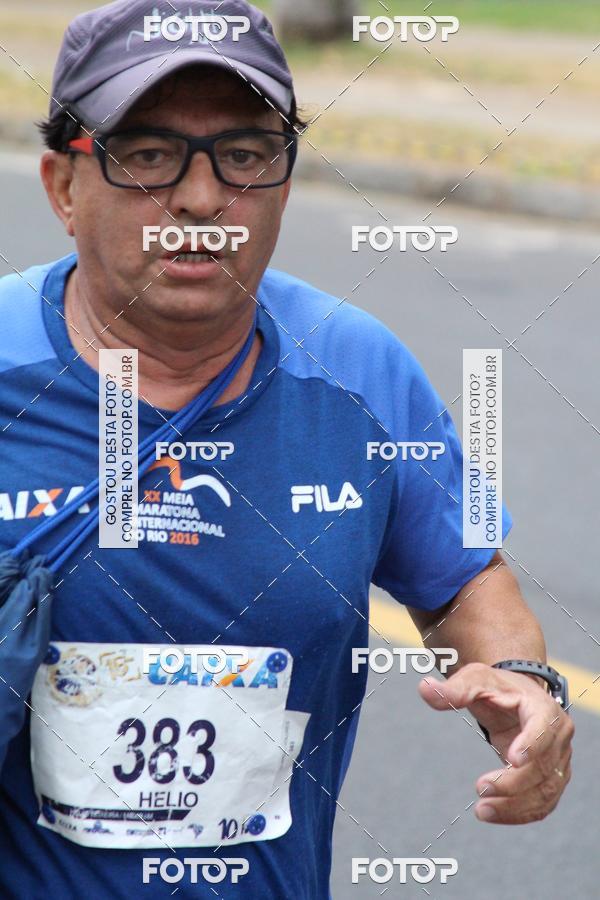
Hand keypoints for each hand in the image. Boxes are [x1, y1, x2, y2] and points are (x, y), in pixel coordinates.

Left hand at [418, 661, 573, 823]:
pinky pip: (541, 803)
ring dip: (515, 806)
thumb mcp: (476, 680)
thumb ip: (454, 688)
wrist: (516, 700)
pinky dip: (518, 814)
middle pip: (542, 766)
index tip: (512, 759)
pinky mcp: (552, 779)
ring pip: (544, 791)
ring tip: (481, 810)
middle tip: (480, 788)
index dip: (532, 744)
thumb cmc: (496, 687)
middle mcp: (558, 737)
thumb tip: (424, 687)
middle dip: (512, 783)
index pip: (543, 727)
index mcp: (543, 708)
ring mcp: (559, 761)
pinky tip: (491, 813)